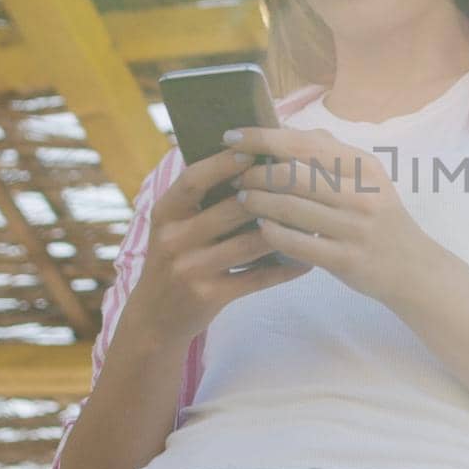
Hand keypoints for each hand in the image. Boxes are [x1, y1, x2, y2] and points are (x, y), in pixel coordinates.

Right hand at [131, 148, 312, 342]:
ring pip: (248, 244)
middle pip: (229, 210)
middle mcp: (173, 239)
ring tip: (313, 216)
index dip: (223, 164)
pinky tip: (305, 260)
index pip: (194, 180)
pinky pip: (256, 278)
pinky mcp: (209, 296)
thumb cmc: (175, 259)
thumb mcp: (175, 225)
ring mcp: (190, 269)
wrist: (155, 317)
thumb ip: (201, 198)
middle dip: (268, 194)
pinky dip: (284, 269)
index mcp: (165, 213)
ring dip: (284, 230)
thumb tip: (247, 158)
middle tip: (301, 181)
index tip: (253, 151)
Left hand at [227, 126, 431, 304]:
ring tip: (242, 199)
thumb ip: (330, 154)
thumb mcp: (367, 179)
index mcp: (364, 167)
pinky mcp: (345, 259)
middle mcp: (361, 194)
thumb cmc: (379, 218)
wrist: (412, 268)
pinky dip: (272, 232)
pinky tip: (261, 228)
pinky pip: (296, 243)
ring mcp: (354, 228)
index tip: (231, 137)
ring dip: (257, 201)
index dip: (261, 138)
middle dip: (254, 173)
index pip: (303, 144)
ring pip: (290, 207)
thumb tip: (283, 130)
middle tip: (235, 176)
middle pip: (292, 174)